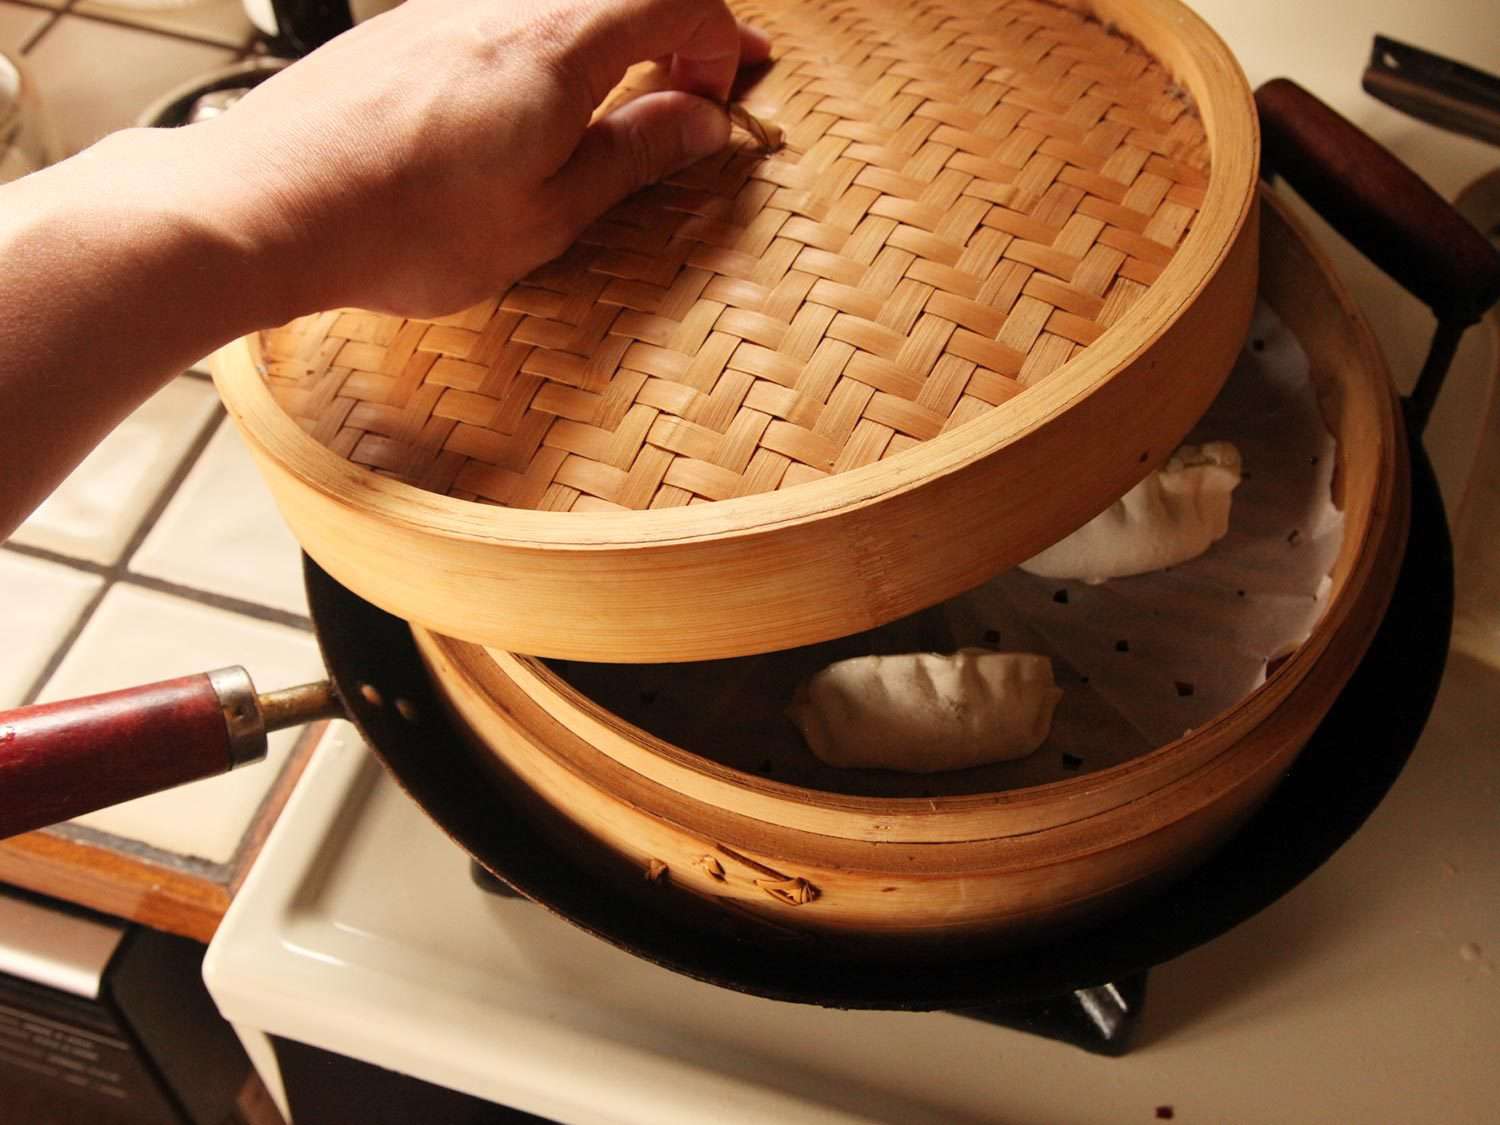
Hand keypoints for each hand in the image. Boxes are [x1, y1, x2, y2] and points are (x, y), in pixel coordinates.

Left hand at [190, 0, 770, 318]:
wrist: (265, 205)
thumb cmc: (403, 225)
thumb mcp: (546, 214)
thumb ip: (633, 156)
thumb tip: (704, 122)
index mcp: (560, 42)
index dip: (720, 42)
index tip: (716, 102)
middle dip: (678, 28)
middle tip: (696, 88)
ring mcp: (451, 2)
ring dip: (617, 33)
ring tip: (623, 98)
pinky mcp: (409, 21)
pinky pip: (512, 8)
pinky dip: (556, 40)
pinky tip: (540, 99)